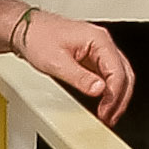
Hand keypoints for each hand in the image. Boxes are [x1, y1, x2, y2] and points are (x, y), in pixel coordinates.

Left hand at [18, 13, 137, 122]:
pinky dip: (108, 91)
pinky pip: (107, 76)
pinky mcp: (92, 57)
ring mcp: (98, 50)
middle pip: (124, 74)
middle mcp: (102, 43)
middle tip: (110, 118)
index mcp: (98, 40)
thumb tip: (99, 90)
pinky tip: (102, 103)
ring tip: (108, 115)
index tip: (106, 111)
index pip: (117, 71)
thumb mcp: (57, 63)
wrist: (25, 30)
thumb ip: (80, 78)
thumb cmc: (37, 37)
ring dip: (116, 97)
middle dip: (119, 99)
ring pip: (119, 76)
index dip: (114, 96)